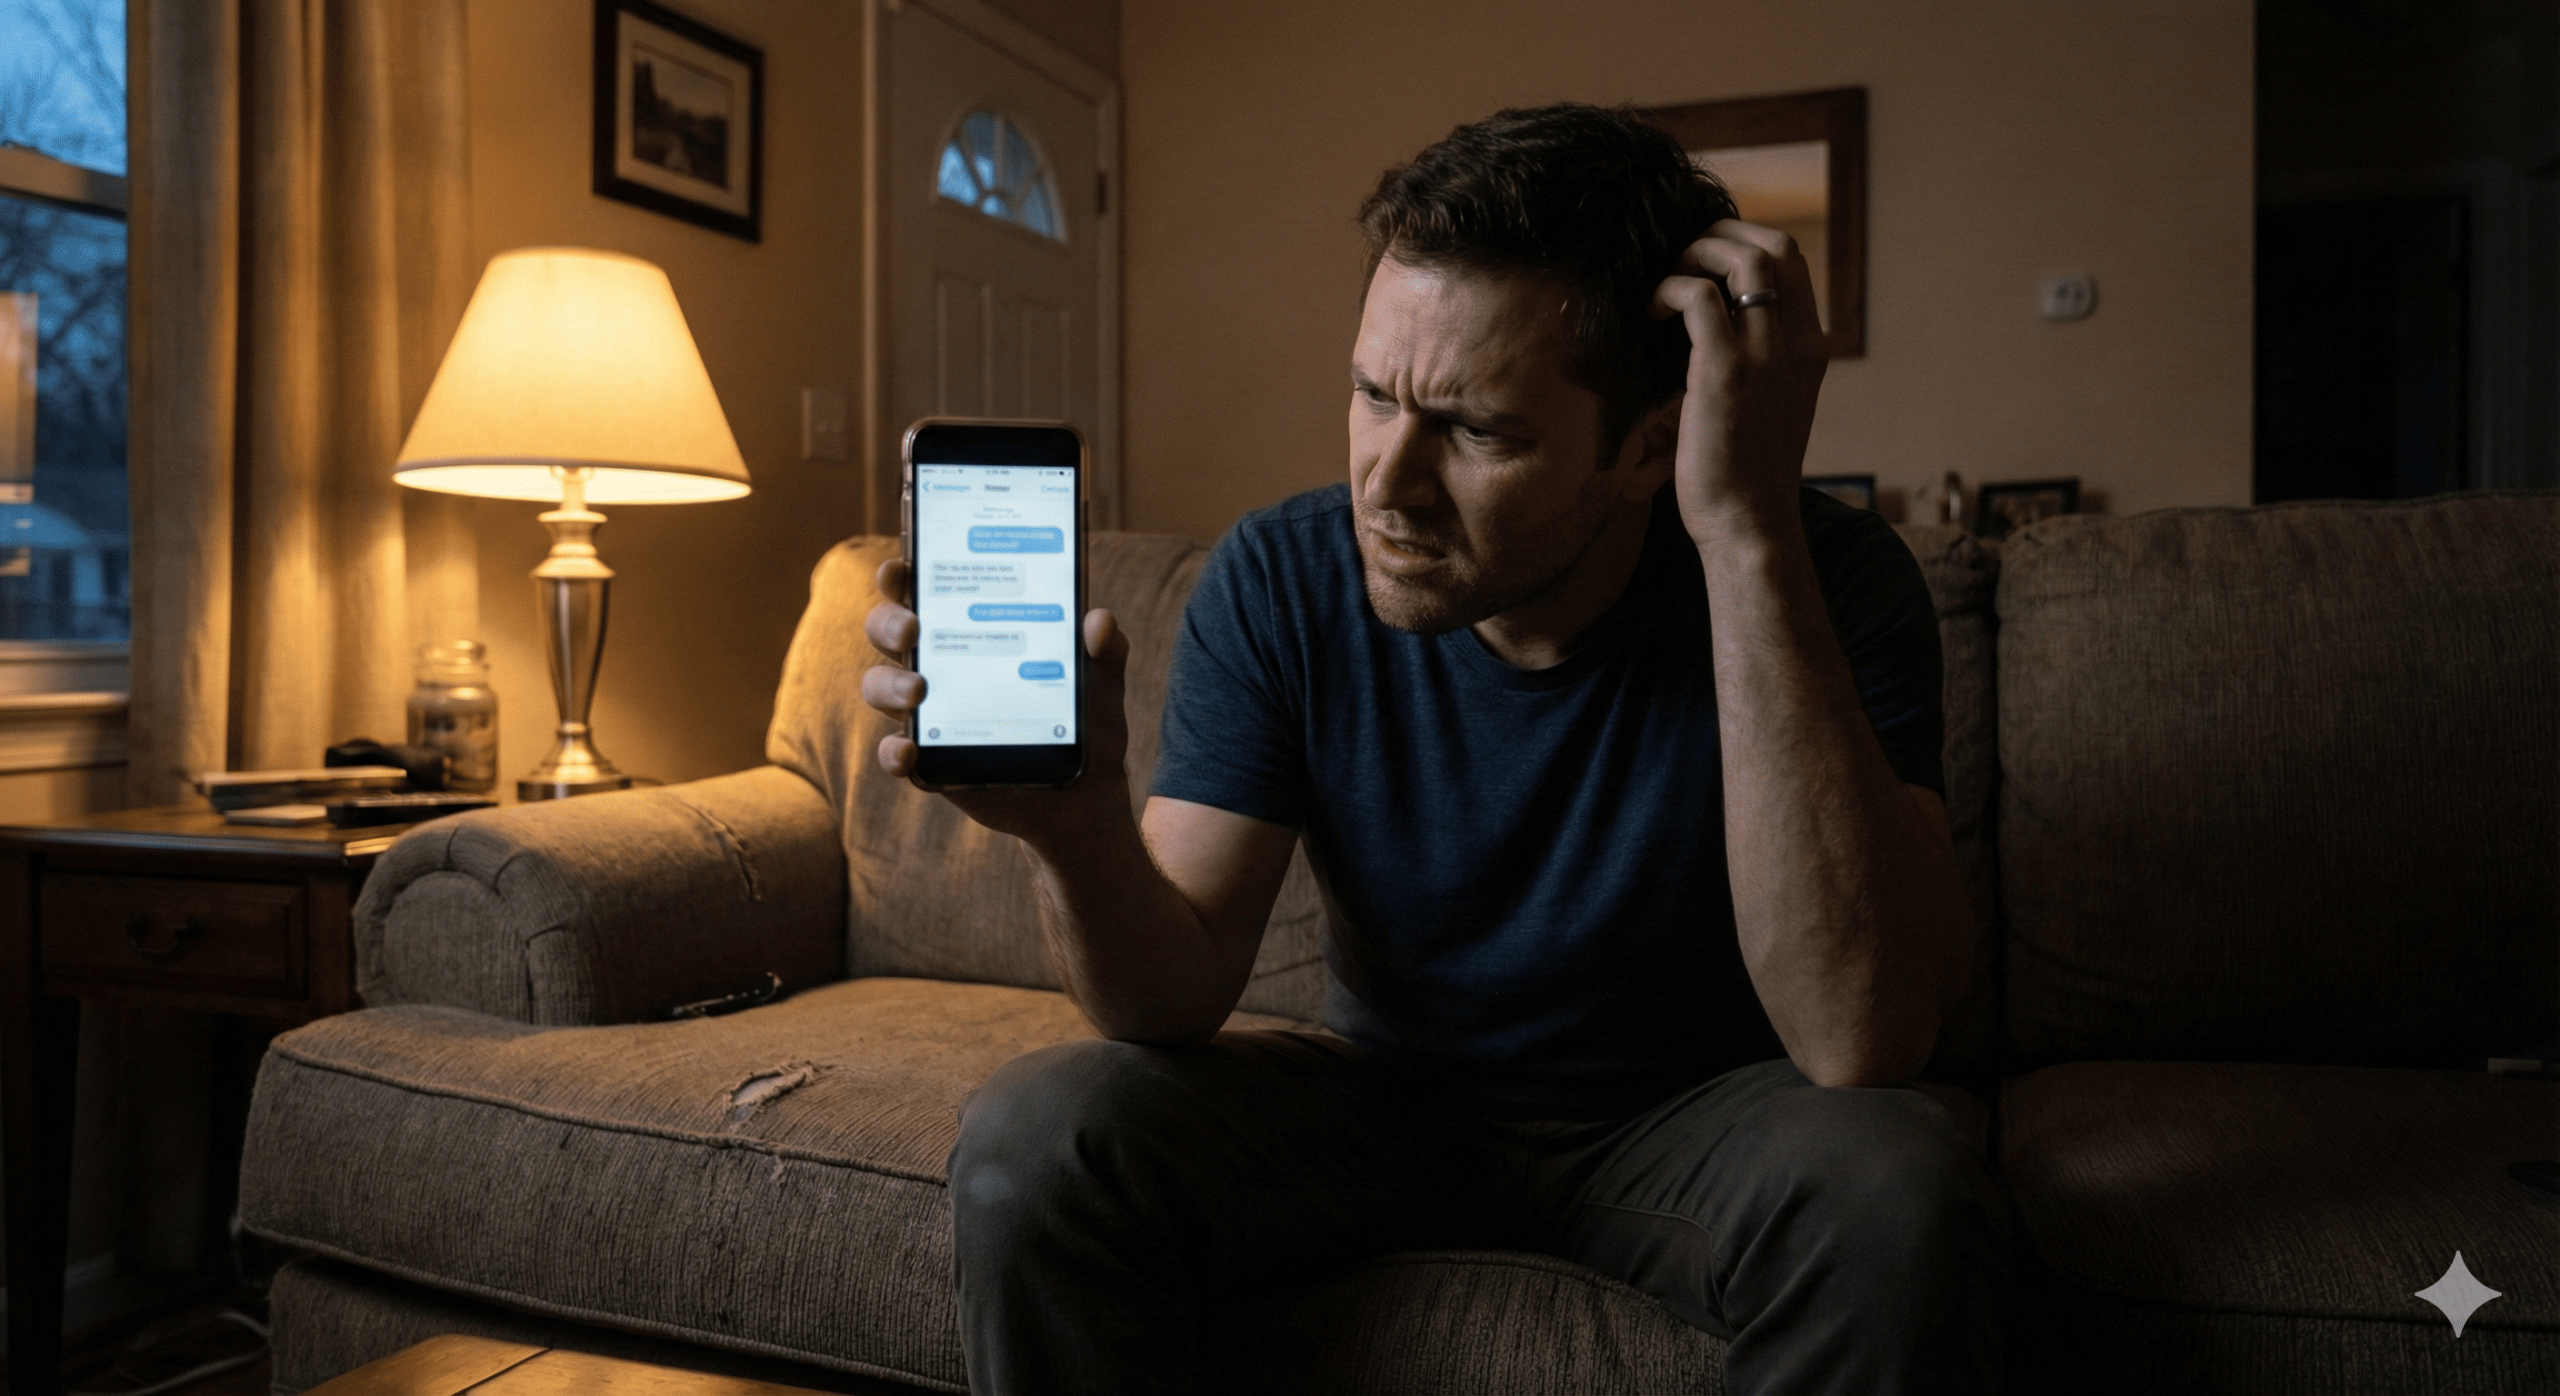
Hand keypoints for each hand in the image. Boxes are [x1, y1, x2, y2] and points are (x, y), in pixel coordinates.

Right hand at [858, 557, 1133, 841]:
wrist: (1087, 794)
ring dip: (889, 684)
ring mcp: (929, 714)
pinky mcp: (931, 761)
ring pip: (880, 687)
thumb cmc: (1086, 722)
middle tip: (914, 628)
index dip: (902, 575)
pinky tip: (909, 750)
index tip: (900, 566)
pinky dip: (893, 752)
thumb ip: (1107, 649)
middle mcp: (940, 665)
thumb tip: (1099, 622)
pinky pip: (895, 754)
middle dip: (889, 622)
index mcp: (972, 631)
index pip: (925, 591)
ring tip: (919, 690)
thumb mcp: (1103, 681)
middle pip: (887, 632)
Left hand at [1650, 218, 1829, 542]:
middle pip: (1775, 245)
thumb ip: (1758, 366)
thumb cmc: (1746, 476)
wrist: (1749, 524)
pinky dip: (1671, 288)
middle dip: (1723, 233)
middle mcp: (1797, 342)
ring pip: (1742, 259)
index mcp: (1811, 349)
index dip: (1747, 241)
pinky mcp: (1725, 369)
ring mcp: (1766, 353)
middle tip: (1683, 251)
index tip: (1707, 254)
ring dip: (1697, 252)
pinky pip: (1699, 297)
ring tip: (1667, 274)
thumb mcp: (1767, 409)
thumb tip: (1711, 332)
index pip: (1793, 262)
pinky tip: (1652, 309)